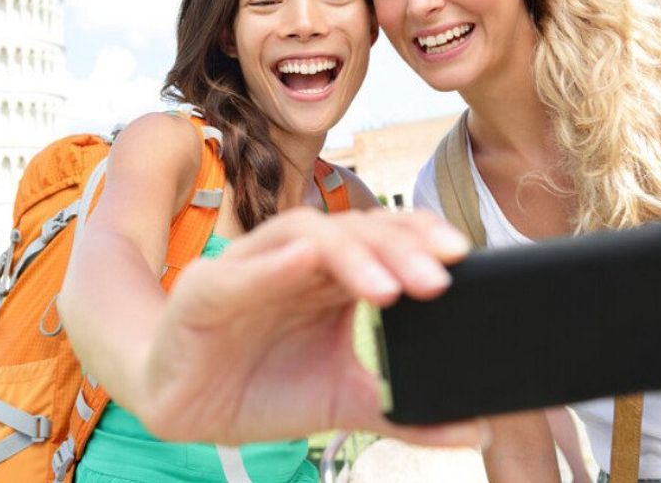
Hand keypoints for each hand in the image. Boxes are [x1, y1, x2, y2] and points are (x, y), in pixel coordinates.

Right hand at [133, 207, 487, 447]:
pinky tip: (304, 261)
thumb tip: (477, 427)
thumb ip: (403, 412)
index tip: (463, 256)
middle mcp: (295, 262)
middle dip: (399, 250)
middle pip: (354, 233)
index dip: (420, 239)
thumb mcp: (342, 402)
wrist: (183, 408)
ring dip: (350, 256)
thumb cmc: (260, 387)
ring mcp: (249, 268)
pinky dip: (272, 265)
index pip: (383, 240)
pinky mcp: (203, 289)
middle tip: (439, 279)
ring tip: (388, 287)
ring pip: (305, 237)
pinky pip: (240, 271)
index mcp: (331, 279)